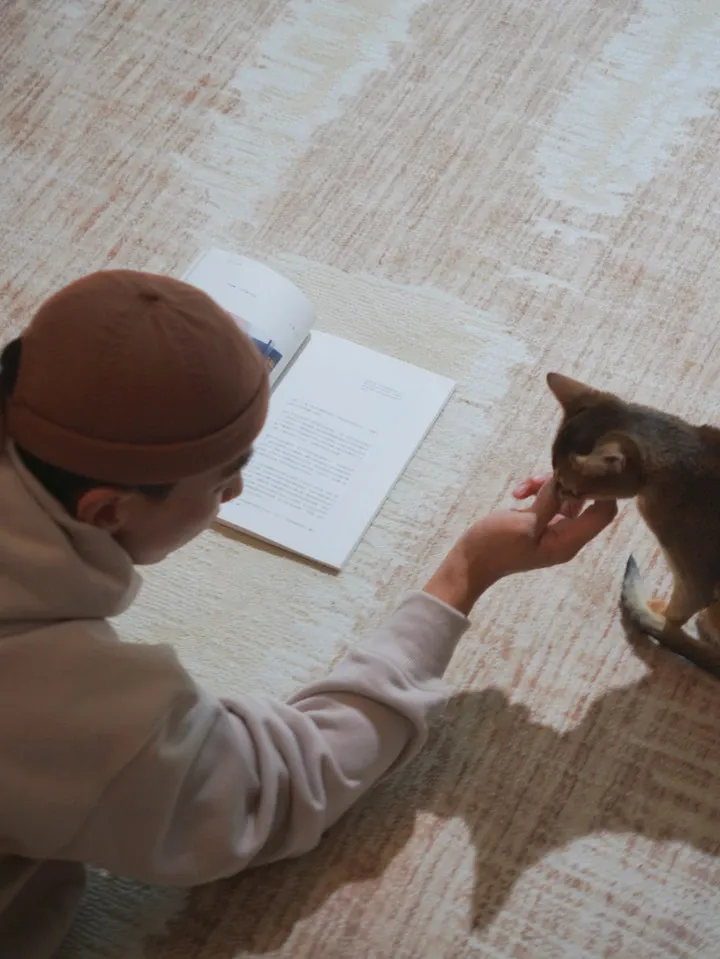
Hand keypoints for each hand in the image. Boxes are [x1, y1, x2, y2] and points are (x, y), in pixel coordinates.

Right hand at [424, 475, 616, 614]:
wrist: (470, 563)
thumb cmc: (495, 546)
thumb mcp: (523, 522)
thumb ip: (550, 501)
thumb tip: (569, 479)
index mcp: (568, 541)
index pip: (604, 513)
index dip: (602, 491)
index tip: (585, 471)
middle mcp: (567, 536)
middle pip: (585, 501)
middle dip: (566, 483)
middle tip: (542, 478)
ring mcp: (553, 530)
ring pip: (564, 497)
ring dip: (546, 486)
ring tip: (523, 487)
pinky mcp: (539, 524)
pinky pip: (548, 501)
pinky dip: (536, 492)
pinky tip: (517, 493)